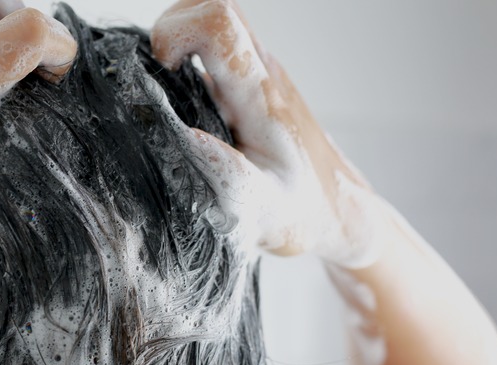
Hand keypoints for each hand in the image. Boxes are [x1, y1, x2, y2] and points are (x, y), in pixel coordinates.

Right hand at [152, 0, 384, 267]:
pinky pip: (214, 52)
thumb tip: (186, 137)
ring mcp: (258, 76)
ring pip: (214, 27)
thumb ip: (228, 179)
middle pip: (215, 9)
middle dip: (171, 32)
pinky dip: (186, 66)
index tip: (162, 74)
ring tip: (164, 95)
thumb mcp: (264, 211)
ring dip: (179, 47)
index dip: (175, 34)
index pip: (218, 24)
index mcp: (260, 95)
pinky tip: (180, 109)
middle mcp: (261, 74)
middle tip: (158, 80)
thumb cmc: (303, 211)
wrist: (338, 208)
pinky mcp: (250, 86)